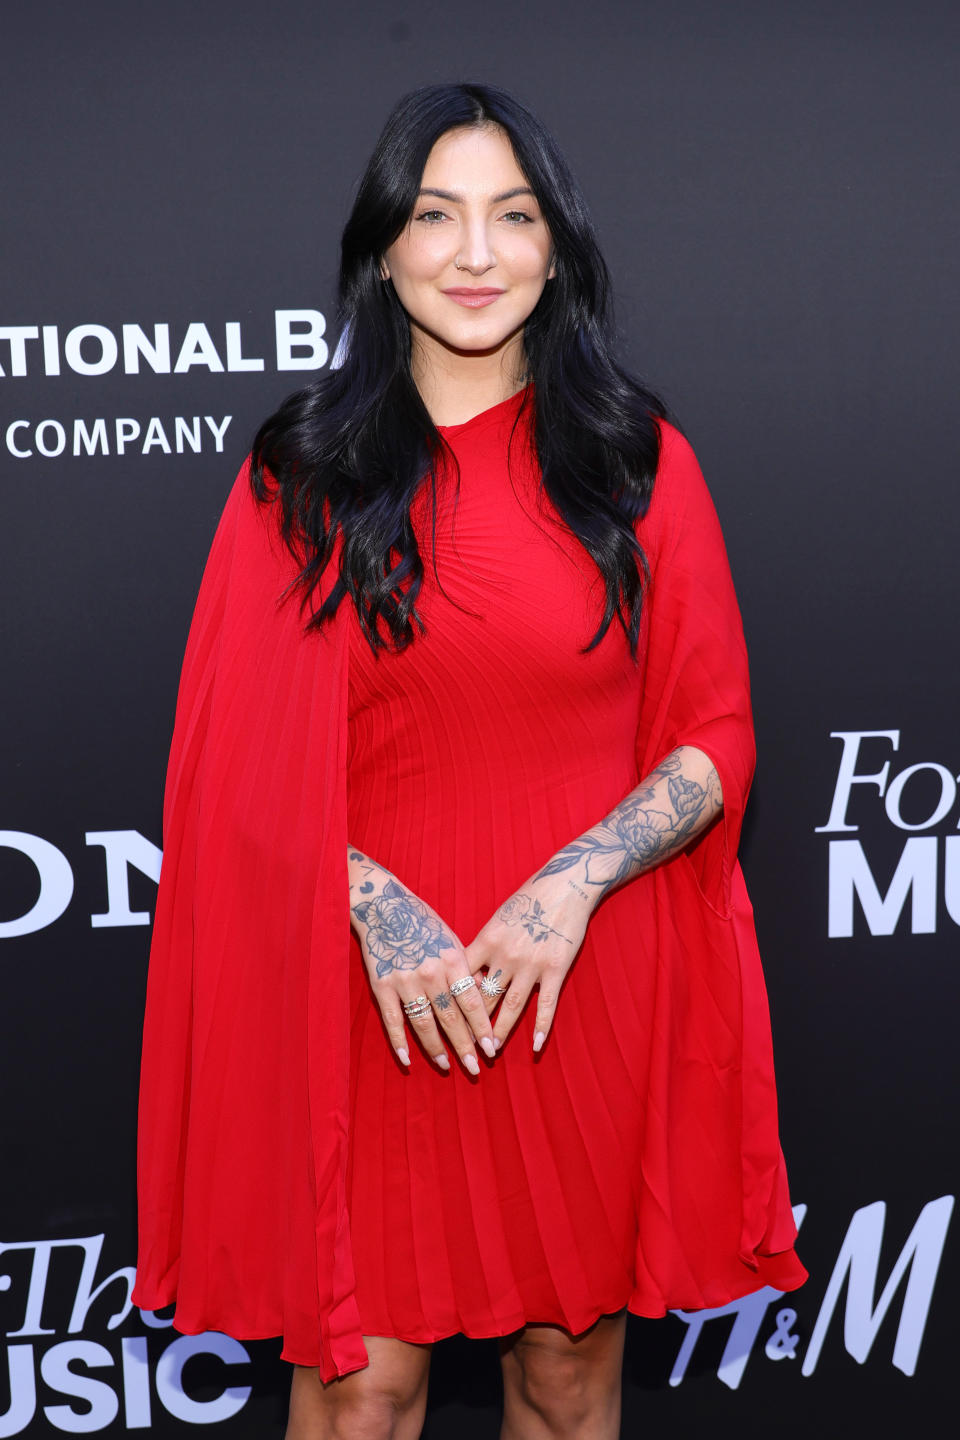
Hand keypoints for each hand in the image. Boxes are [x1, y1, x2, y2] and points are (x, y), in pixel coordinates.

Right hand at [349, 850, 496, 1075]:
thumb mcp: (451, 939)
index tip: (492, 1049)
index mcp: (452, 960)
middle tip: (475, 1069)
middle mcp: (431, 972)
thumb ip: (466, 968)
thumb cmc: (422, 922)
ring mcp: (405, 980)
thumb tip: (483, 993)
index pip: (472, 1002)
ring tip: (446, 1066)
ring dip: (436, 1048)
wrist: (383, 906)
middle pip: (451, 1017)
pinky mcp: (382, 985)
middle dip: (464, 1046)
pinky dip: (399, 1041)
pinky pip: (392, 1020)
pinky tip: (407, 1059)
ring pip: (424, 1023)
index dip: (482, 1028)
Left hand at [464, 869, 593, 1052]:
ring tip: (492, 1052)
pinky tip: (536, 1046)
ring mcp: (531, 964)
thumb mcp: (498, 918)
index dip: (451, 1002)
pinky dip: (541, 1027)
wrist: (566, 883)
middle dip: (471, 1026)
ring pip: (512, 1006)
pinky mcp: (556, 968)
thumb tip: (468, 971)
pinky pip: (547, 1004)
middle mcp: (505, 955)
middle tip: (463, 1048)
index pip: (461, 979)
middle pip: (483, 997)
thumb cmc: (529, 897)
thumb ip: (484, 945)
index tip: (442, 1022)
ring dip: (500, 1032)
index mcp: (486, 940)